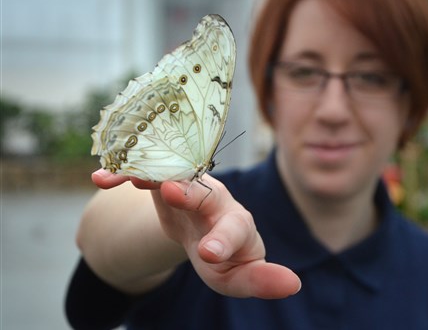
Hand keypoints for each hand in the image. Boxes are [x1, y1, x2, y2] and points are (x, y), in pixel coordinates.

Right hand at [90, 169, 301, 298]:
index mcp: (237, 225)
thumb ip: (260, 279)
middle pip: (205, 193)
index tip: (209, 253)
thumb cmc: (227, 258)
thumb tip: (294, 284)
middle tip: (172, 190)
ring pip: (173, 175)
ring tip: (133, 176)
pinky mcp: (164, 183)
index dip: (223, 239)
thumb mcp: (239, 275)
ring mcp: (190, 188)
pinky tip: (102, 178)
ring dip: (154, 173)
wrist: (201, 231)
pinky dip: (125, 174)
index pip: (236, 229)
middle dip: (189, 193)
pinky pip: (144, 175)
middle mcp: (216, 201)